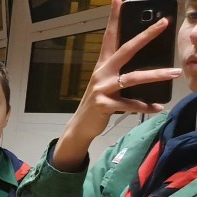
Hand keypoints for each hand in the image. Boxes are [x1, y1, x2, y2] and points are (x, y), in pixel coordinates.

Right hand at [52, 0, 180, 170]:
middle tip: (163, 23)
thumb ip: (122, 72)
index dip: (114, 18)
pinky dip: (145, 106)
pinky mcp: (105, 105)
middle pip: (126, 50)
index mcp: (103, 65)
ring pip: (132, 78)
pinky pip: (130, 105)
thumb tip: (147, 64)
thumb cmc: (98, 102)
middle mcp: (102, 73)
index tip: (119, 0)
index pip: (110, 36)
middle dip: (146, 35)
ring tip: (173, 72)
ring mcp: (102, 88)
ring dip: (155, 74)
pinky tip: (157, 107)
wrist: (81, 126)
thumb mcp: (108, 83)